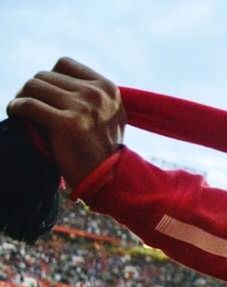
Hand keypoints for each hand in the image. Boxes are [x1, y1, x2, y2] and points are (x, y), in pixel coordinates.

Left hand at [7, 57, 124, 185]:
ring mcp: (82, 107)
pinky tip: (15, 114)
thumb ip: (90, 94)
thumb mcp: (109, 114)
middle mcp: (96, 94)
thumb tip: (54, 78)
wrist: (108, 178)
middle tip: (29, 107)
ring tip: (22, 112)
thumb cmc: (102, 149)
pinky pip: (27, 105)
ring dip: (22, 97)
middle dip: (34, 90)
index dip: (50, 79)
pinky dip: (16, 108)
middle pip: (45, 75)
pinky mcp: (66, 123)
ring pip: (33, 86)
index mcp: (107, 88)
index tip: (47, 96)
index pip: (64, 64)